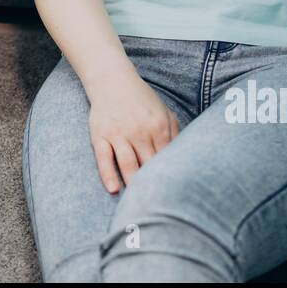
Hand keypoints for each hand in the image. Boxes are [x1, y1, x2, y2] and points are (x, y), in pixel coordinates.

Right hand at [87, 73, 179, 192]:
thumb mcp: (164, 112)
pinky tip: (114, 189)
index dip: (172, 178)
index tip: (176, 196)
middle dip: (155, 186)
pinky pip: (104, 158)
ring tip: (139, 204)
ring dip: (134, 185)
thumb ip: (176, 133)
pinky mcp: (101, 136)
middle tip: (160, 207)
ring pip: (129, 165)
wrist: (112, 80)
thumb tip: (185, 156)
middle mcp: (140, 132)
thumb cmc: (141, 100)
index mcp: (159, 127)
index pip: (168, 159)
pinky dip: (108, 174)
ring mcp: (119, 134)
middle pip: (149, 166)